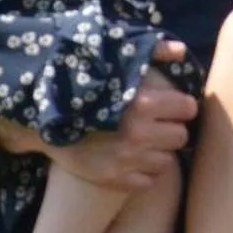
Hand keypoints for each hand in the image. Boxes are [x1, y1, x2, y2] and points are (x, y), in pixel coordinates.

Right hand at [41, 56, 195, 191]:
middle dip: (170, 129)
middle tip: (157, 125)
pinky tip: (131, 160)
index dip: (180, 106)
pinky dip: (143, 172)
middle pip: (180, 136)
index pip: (188, 108)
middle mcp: (140, 134)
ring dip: (158, 152)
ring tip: (143, 143)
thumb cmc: (85, 87)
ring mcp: (127, 160)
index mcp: (145, 103)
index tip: (171, 105)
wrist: (44, 119)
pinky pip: (147, 182)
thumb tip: (181, 50)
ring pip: (166, 161)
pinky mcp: (114, 179)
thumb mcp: (116, 62)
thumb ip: (153, 52)